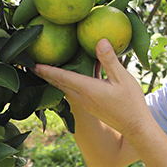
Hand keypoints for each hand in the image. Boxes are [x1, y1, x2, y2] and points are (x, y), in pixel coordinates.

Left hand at [33, 39, 150, 137]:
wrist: (135, 126)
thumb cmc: (131, 102)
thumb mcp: (123, 78)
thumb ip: (110, 60)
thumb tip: (100, 40)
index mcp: (88, 89)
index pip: (63, 77)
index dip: (47, 70)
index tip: (33, 63)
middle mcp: (83, 98)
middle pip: (59, 84)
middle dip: (45, 75)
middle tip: (31, 65)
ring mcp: (86, 104)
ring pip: (65, 89)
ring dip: (56, 79)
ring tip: (47, 69)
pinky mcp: (91, 107)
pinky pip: (75, 92)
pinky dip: (69, 83)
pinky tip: (75, 75)